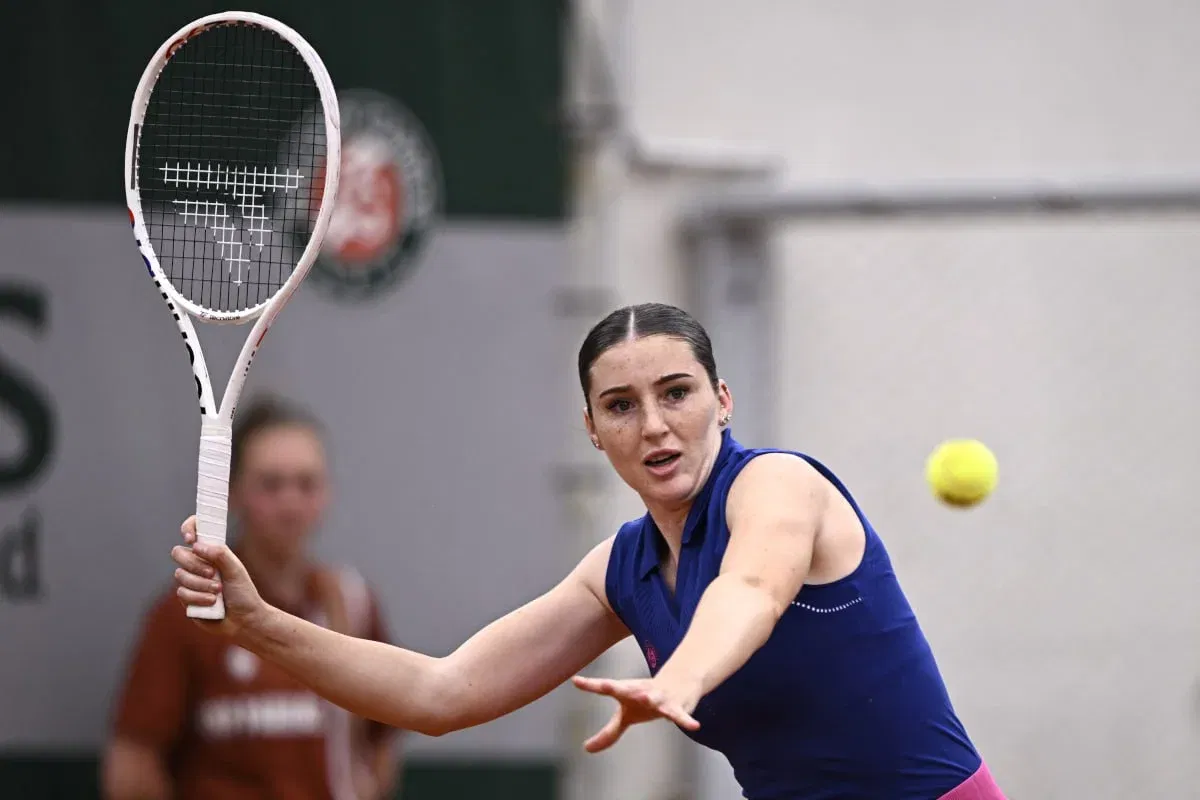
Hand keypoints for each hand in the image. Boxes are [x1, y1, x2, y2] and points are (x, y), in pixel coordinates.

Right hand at [172, 515, 266, 636]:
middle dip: (194, 564)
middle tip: (212, 573)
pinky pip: (182, 593)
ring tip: (217, 591)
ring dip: (200, 584)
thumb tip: (197, 546)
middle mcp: (198, 564)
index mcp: (211, 553)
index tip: (191, 538)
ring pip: (180, 575)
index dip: (188, 528)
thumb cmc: (243, 592)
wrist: (244, 620)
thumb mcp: (235, 569)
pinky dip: (198, 597)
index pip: (194, 532)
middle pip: (178, 553)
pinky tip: (211, 603)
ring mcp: (190, 581)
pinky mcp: (186, 599)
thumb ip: (219, 554)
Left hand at [571, 674, 700, 752]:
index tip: (576, 681)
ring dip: (652, 699)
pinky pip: (680, 715)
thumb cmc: (646, 698)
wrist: (679, 681)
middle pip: (627, 689)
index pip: (605, 688)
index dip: (590, 685)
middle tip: (606, 685)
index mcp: (626, 691)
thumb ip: (608, 732)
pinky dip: (686, 720)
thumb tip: (586, 748)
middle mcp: (640, 692)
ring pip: (655, 699)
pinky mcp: (676, 706)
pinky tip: (693, 726)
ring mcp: (659, 697)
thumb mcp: (626, 715)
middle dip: (616, 687)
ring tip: (648, 699)